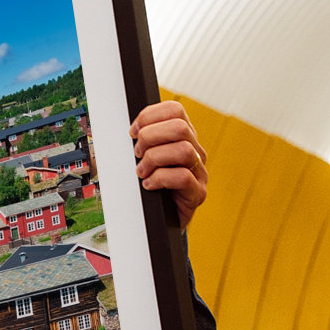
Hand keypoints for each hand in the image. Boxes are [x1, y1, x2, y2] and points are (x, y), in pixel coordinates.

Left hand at [130, 100, 207, 228]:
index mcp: (183, 137)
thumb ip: (142, 141)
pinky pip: (183, 177)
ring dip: (154, 159)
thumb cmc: (151, 184)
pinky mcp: (198, 193)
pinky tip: (149, 184)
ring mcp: (200, 172)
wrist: (160, 219)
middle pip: (180, 127)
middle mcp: (195, 151)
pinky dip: (160, 179)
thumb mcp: (145, 157)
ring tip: (141, 172)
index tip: (132, 132)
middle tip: (137, 153)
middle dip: (150, 137)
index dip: (149, 116)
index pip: (174, 110)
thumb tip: (129, 130)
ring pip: (184, 150)